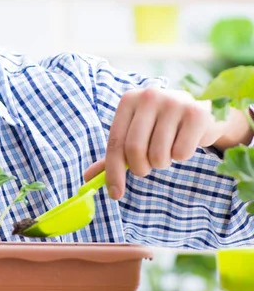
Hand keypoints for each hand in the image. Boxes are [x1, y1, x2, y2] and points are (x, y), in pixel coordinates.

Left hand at [83, 88, 252, 199]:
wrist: (202, 115)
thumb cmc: (162, 127)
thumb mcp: (136, 134)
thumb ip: (115, 154)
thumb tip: (87, 178)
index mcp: (129, 100)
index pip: (115, 142)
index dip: (114, 172)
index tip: (116, 194)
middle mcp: (149, 96)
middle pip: (134, 149)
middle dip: (140, 168)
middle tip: (148, 168)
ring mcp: (173, 102)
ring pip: (158, 154)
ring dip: (162, 163)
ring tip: (168, 151)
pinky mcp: (196, 113)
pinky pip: (181, 152)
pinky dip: (182, 157)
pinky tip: (185, 143)